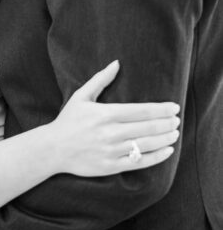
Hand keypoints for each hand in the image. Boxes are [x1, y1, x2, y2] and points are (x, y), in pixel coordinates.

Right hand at [50, 61, 180, 176]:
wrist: (52, 149)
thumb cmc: (68, 120)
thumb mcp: (81, 96)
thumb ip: (100, 79)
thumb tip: (116, 63)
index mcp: (106, 114)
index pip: (142, 110)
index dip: (162, 109)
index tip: (174, 107)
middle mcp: (111, 132)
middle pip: (148, 127)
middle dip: (167, 123)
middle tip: (177, 120)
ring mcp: (112, 150)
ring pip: (146, 144)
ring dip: (165, 139)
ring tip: (175, 133)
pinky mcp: (111, 166)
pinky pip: (139, 162)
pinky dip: (156, 157)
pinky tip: (167, 151)